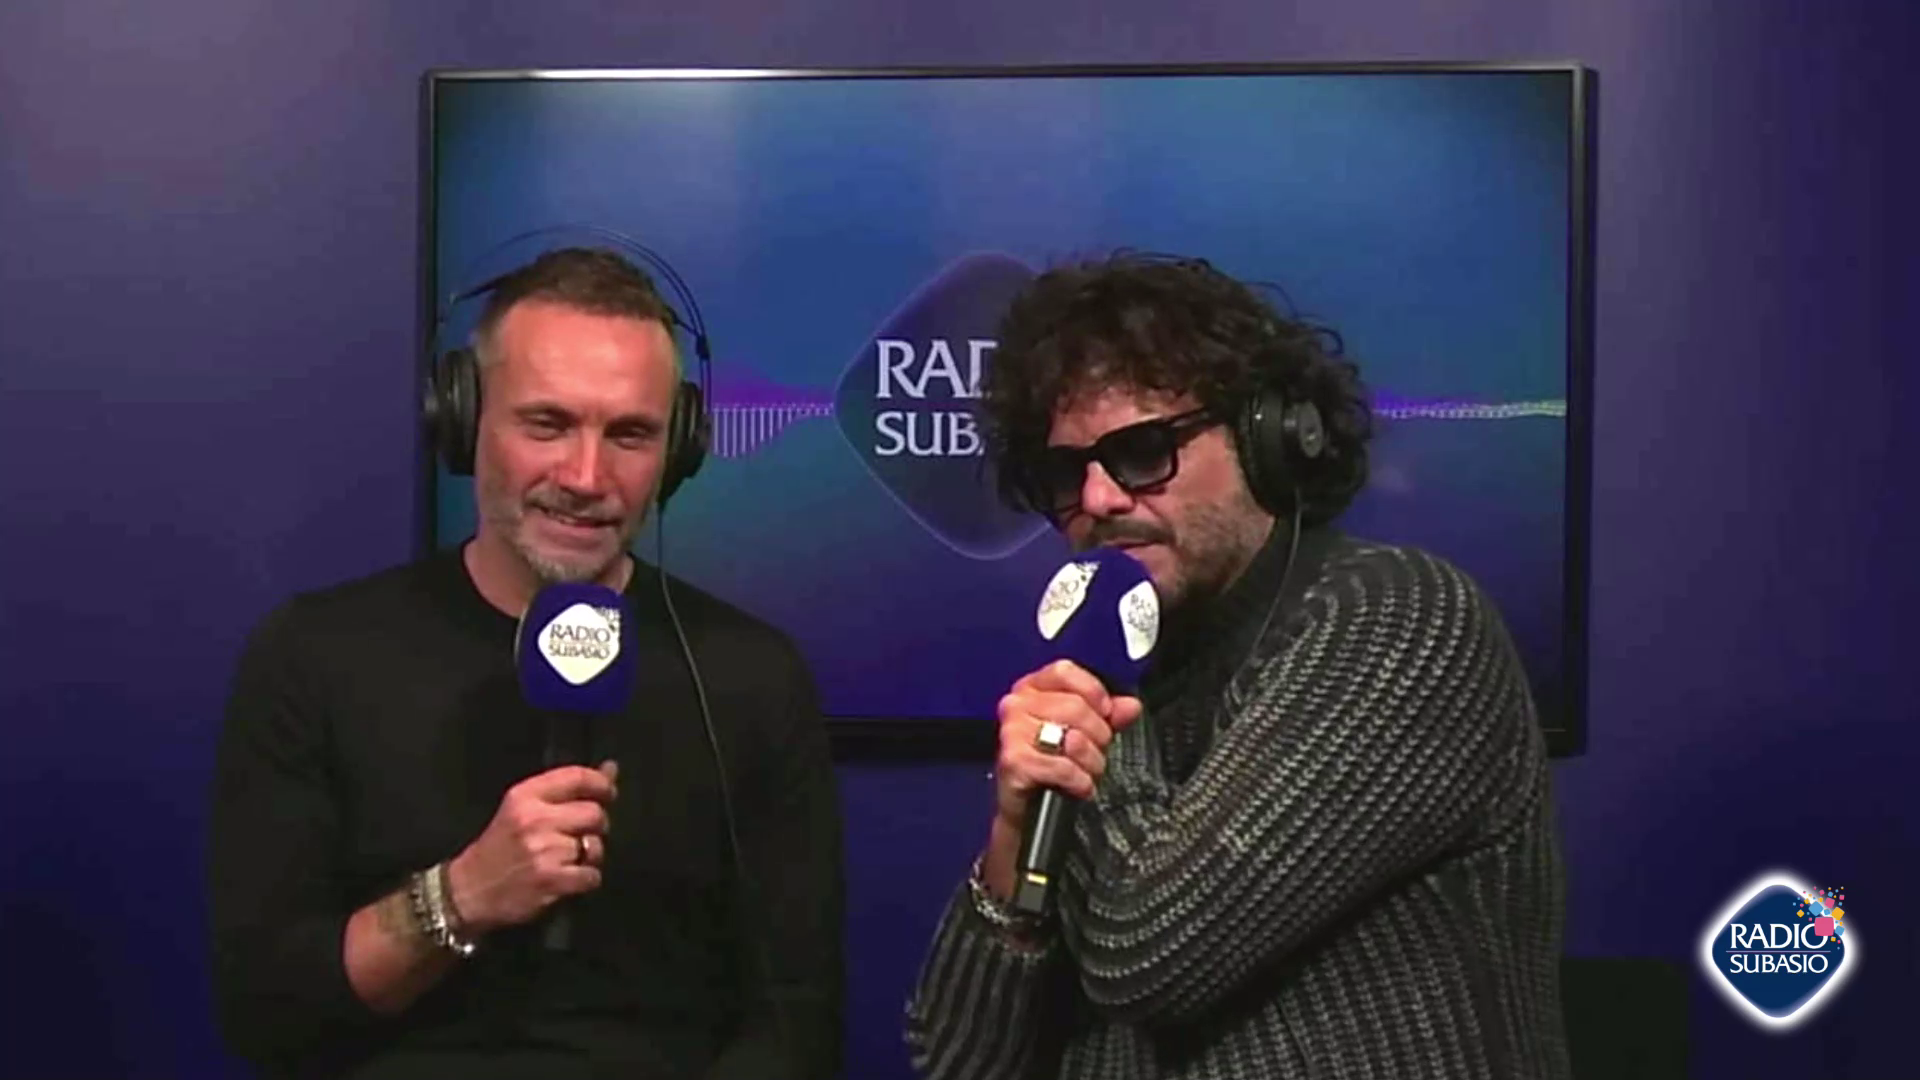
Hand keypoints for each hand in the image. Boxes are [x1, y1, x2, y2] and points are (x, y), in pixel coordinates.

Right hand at [446, 760, 618, 934]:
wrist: (468, 892)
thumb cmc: (498, 848)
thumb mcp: (522, 809)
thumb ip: (566, 789)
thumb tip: (612, 768)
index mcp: (525, 796)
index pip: (577, 777)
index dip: (602, 784)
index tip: (608, 793)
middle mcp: (536, 820)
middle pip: (594, 813)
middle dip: (597, 825)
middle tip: (583, 834)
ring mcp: (545, 851)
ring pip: (596, 846)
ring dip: (590, 856)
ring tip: (570, 860)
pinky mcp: (551, 881)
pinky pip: (592, 875)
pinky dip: (586, 880)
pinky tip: (568, 880)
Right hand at [992, 660, 1142, 827]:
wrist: (1026, 807)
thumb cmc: (1049, 764)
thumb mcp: (1082, 733)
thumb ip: (1108, 716)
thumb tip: (1130, 706)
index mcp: (1031, 689)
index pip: (1064, 671)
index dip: (1093, 692)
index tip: (1105, 712)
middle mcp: (1016, 705)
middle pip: (1075, 707)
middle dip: (1098, 735)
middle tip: (1097, 752)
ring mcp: (1012, 732)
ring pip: (1073, 739)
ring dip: (1091, 762)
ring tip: (1088, 771)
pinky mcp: (1014, 761)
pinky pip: (1064, 767)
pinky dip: (1080, 781)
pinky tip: (1078, 786)